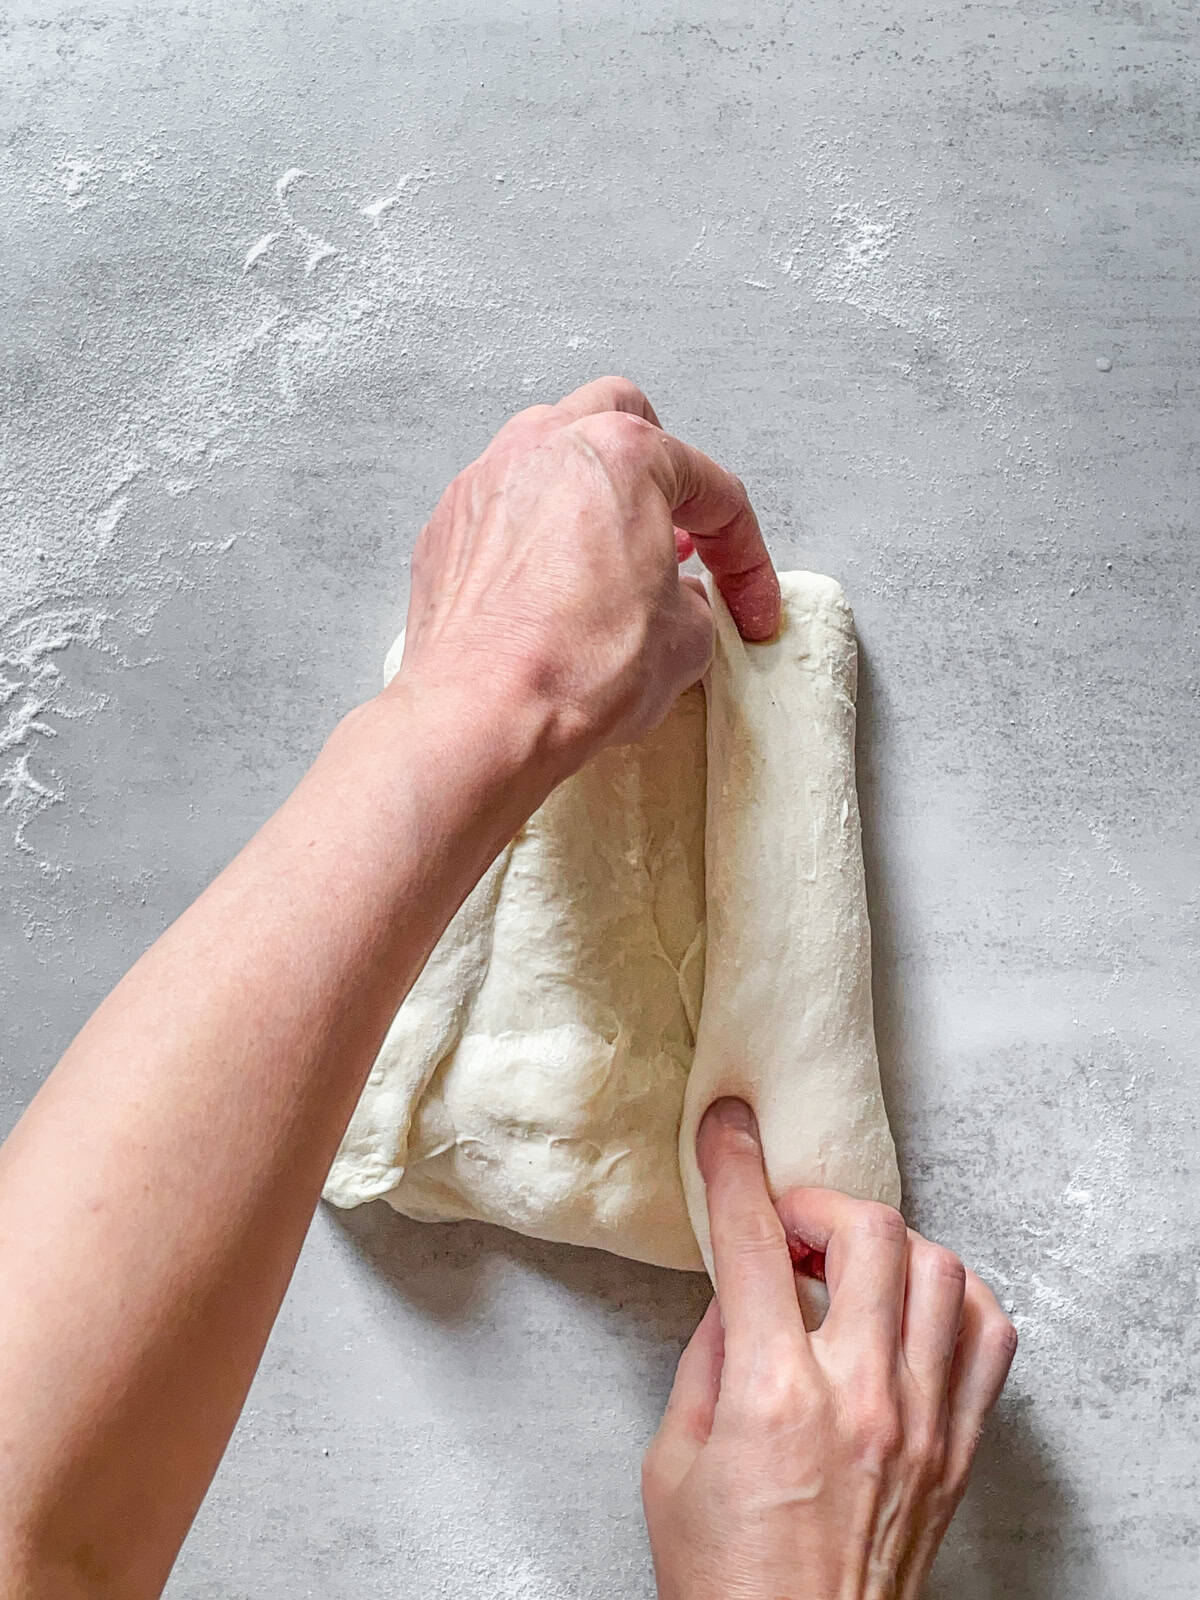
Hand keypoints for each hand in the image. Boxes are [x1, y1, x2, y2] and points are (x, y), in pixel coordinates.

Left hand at [392, 377, 779, 777]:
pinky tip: (549, 590)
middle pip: (623, 423)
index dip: (746, 559)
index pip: (713, 492)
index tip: (746, 603)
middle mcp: (546, 446)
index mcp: (623, 454)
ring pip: (552, 455)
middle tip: (676, 533)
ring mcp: (487, 480)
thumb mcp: (684, 643)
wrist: (481, 717)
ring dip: (590, 495)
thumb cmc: (574, 670)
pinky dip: (534, 537)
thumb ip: (694, 604)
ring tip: (612, 559)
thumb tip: (679, 604)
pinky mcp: (446, 526)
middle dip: (660, 476)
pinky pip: (505, 510)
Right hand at [643, 1099, 1016, 1599]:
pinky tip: (912, 1306)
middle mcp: (861, 1398)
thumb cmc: (726, 1583)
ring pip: (941, 1270)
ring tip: (847, 1268)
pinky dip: (954, 1297)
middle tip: (788, 1227)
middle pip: (870, 1233)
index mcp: (774, 1397)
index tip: (728, 1128)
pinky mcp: (957, 1452)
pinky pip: (989, 1336)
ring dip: (888, 1246)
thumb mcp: (672, 1464)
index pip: (755, 1243)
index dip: (734, 1169)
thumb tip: (739, 1292)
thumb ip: (706, 1360)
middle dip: (820, 1204)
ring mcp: (922, 1423)